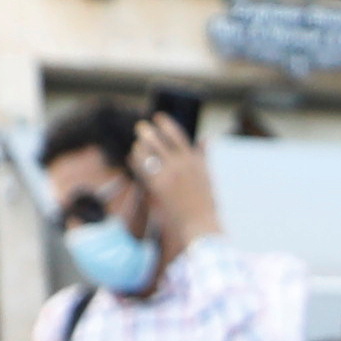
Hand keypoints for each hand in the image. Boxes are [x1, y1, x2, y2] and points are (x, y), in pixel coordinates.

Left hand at [128, 110, 220, 246]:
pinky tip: (133, 157)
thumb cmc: (206, 202)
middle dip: (149, 132)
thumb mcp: (208, 174)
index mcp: (195, 160)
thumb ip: (204, 155)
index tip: (159, 118)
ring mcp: (170, 174)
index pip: (178, 135)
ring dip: (141, 145)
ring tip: (137, 143)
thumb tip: (207, 138)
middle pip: (161, 140)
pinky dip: (137, 160)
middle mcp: (182, 164)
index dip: (166, 124)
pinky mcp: (159, 185)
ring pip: (150, 152)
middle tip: (141, 126)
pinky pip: (144, 167)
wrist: (201, 223)